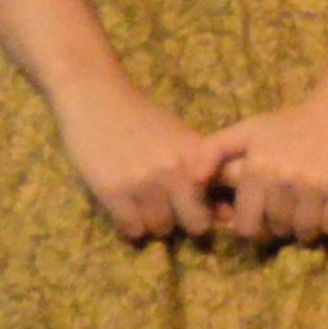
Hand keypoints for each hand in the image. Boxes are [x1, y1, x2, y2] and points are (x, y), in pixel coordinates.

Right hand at [50, 78, 225, 242]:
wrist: (97, 99)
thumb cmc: (143, 120)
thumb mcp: (181, 140)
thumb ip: (208, 175)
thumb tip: (230, 216)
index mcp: (197, 155)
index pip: (220, 202)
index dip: (211, 212)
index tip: (198, 208)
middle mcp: (175, 170)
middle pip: (195, 225)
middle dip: (183, 222)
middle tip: (169, 211)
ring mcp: (144, 182)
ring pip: (161, 229)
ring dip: (154, 224)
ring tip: (144, 207)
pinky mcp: (113, 191)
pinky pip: (131, 229)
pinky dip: (130, 226)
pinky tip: (126, 209)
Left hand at [193, 83, 327, 247]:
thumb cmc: (294, 123)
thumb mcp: (249, 130)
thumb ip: (214, 150)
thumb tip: (191, 178)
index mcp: (256, 167)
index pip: (247, 227)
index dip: (256, 225)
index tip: (266, 212)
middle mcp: (282, 177)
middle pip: (278, 232)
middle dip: (284, 226)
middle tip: (294, 206)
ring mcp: (314, 184)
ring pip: (305, 233)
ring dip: (309, 227)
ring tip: (313, 204)